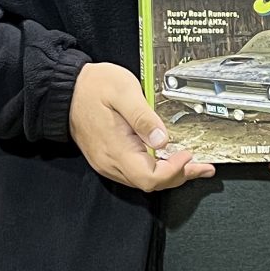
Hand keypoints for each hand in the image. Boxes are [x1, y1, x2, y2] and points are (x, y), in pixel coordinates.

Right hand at [69, 62, 214, 190]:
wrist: (66, 88)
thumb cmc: (93, 86)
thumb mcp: (123, 91)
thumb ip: (144, 117)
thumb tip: (163, 140)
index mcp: (116, 149)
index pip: (151, 178)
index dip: (174, 171)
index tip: (188, 155)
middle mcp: (111, 162)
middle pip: (151, 183)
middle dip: (180, 176)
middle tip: (203, 167)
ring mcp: (108, 162)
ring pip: (144, 180)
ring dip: (170, 174)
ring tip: (193, 165)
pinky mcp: (107, 157)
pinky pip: (135, 172)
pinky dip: (156, 169)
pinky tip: (168, 159)